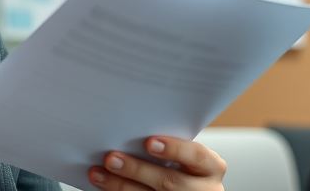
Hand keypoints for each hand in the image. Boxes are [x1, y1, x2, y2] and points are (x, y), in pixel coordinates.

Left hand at [88, 137, 225, 190]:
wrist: (186, 190)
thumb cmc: (183, 165)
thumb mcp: (186, 156)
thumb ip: (168, 144)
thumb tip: (129, 125)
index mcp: (211, 168)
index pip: (197, 156)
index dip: (175, 149)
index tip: (149, 142)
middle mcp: (204, 190)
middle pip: (169, 182)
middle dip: (137, 170)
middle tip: (111, 158)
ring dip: (120, 185)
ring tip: (98, 173)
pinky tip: (102, 186)